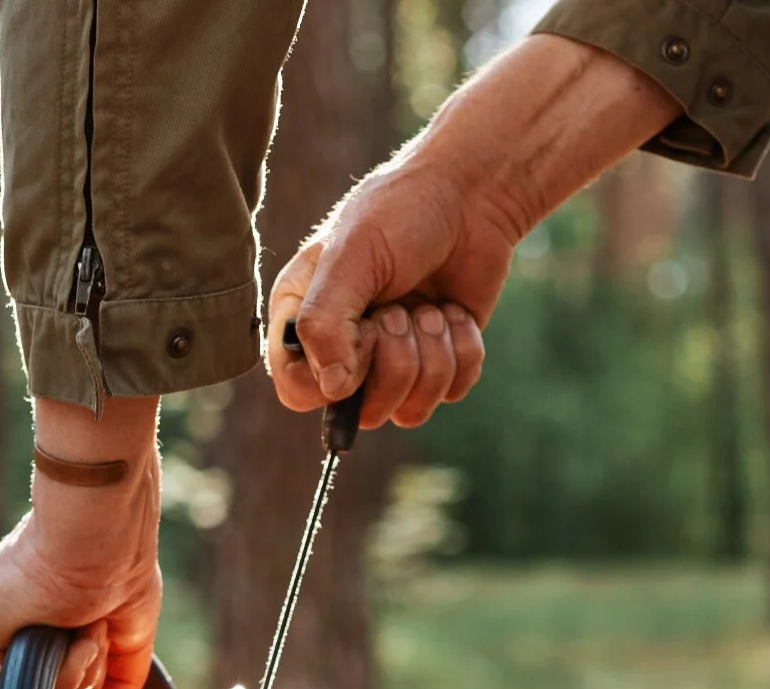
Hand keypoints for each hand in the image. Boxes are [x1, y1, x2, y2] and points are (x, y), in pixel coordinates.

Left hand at [0, 397, 162, 688]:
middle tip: (90, 622)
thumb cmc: (119, 565)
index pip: (49, 673)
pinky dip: (55, 667)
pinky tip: (60, 626)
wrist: (101, 536)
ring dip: (75, 666)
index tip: (97, 625)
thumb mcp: (127, 635)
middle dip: (84, 667)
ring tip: (79, 619)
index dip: (85, 664)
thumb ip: (114, 683)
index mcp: (25, 613)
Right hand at [272, 35, 681, 425]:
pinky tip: (455, 312)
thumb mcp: (350, 259)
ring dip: (432, 354)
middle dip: (394, 359)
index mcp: (305, 322)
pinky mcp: (439, 362)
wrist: (471, 195)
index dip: (332, 379)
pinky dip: (463, 350)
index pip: (298, 392)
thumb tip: (334, 390)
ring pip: (409, 411)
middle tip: (401, 308)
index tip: (361, 334)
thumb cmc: (399, 214)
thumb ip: (325, 323)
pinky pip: (451, 392)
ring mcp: (393, 361)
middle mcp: (345, 350)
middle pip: (362, 411)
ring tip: (432, 308)